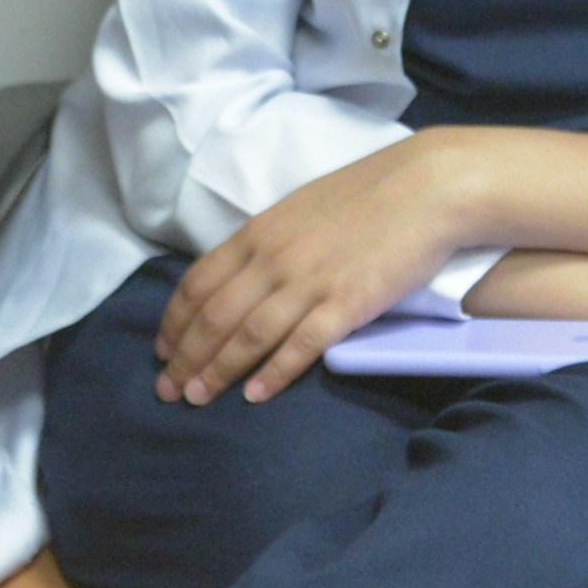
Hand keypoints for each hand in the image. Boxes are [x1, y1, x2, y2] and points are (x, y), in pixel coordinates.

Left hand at [162, 137, 493, 403]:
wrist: (425, 188)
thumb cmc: (365, 196)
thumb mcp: (299, 211)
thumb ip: (268, 243)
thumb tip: (244, 273)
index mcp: (257, 233)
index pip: (198, 283)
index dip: (175, 321)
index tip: (162, 350)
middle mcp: (272, 258)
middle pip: (214, 316)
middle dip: (184, 357)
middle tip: (165, 389)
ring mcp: (308, 282)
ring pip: (248, 335)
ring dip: (217, 371)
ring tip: (196, 399)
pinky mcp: (346, 304)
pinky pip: (300, 345)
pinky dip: (274, 373)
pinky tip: (254, 395)